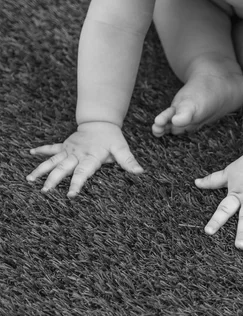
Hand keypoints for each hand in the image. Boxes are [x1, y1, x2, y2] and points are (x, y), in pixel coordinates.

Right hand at [27, 122, 143, 196]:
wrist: (101, 121)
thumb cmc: (112, 138)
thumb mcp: (122, 149)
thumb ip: (129, 162)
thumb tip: (140, 172)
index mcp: (91, 157)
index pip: (83, 172)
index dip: (77, 184)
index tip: (70, 195)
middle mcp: (77, 154)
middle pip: (63, 168)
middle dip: (53, 180)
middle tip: (45, 191)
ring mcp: (69, 149)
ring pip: (53, 160)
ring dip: (42, 169)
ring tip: (30, 179)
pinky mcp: (65, 145)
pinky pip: (52, 148)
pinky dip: (41, 150)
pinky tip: (30, 153)